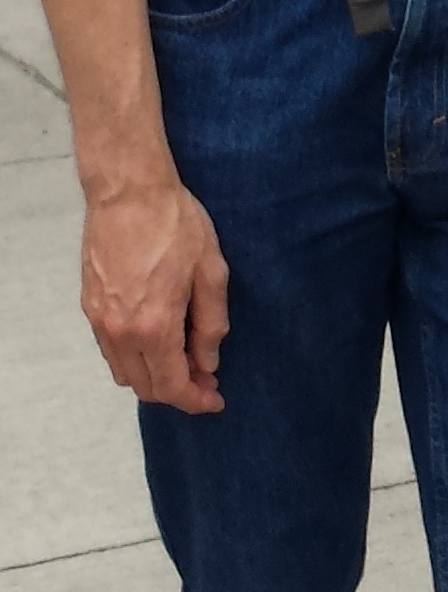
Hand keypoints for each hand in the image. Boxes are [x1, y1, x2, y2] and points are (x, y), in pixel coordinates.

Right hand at [82, 176, 227, 411]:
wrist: (128, 191)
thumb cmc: (176, 224)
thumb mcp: (211, 271)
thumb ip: (210, 324)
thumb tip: (207, 362)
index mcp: (154, 325)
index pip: (172, 386)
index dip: (195, 400)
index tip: (215, 400)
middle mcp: (121, 331)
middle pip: (145, 387)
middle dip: (177, 391)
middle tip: (205, 377)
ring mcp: (100, 320)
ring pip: (124, 372)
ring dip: (154, 376)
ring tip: (183, 358)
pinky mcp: (89, 306)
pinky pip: (111, 350)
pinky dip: (134, 357)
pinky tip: (157, 339)